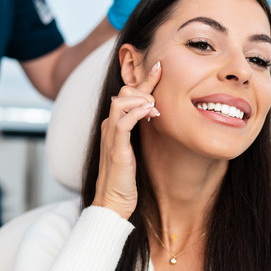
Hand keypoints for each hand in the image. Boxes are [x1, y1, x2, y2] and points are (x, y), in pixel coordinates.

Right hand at [92, 60, 160, 218]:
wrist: (112, 202)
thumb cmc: (125, 179)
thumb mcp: (135, 149)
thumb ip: (141, 131)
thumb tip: (157, 115)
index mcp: (115, 124)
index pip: (127, 94)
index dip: (144, 79)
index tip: (159, 67)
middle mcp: (110, 126)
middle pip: (123, 92)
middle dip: (145, 87)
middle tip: (161, 95)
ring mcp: (111, 136)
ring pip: (121, 101)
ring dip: (142, 99)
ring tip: (156, 108)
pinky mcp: (115, 148)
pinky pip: (123, 122)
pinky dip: (137, 113)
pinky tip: (150, 113)